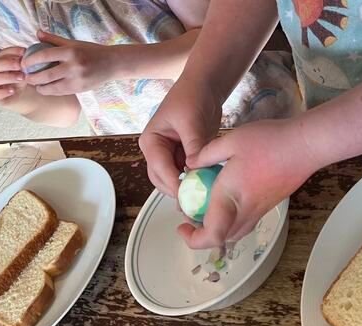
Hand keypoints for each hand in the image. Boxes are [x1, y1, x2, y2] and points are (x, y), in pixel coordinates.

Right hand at [0, 47, 29, 108]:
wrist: (32, 99)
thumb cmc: (28, 81)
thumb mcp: (29, 68)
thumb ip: (27, 60)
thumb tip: (31, 50)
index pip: (1, 54)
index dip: (11, 51)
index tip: (24, 51)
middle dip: (8, 63)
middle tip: (21, 65)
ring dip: (7, 76)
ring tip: (22, 77)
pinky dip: (3, 92)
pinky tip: (13, 90)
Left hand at [21, 30, 116, 94]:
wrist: (112, 63)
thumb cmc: (91, 51)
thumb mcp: (73, 43)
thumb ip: (54, 40)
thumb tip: (37, 34)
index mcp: (71, 52)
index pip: (44, 56)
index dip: (31, 61)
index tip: (23, 64)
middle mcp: (74, 66)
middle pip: (46, 75)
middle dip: (33, 78)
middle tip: (25, 77)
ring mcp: (78, 79)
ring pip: (53, 87)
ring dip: (41, 87)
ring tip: (36, 85)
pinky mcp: (81, 89)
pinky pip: (62, 92)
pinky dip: (52, 91)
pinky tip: (47, 89)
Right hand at [138, 77, 222, 196]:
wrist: (205, 86)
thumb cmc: (192, 96)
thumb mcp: (191, 121)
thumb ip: (193, 146)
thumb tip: (195, 171)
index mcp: (151, 141)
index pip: (159, 168)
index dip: (173, 184)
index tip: (188, 196)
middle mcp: (158, 151)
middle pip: (163, 180)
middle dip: (178, 192)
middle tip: (196, 204)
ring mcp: (171, 156)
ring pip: (176, 181)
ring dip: (188, 189)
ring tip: (203, 199)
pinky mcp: (186, 157)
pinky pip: (189, 175)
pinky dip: (197, 182)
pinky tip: (210, 188)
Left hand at [178, 119, 320, 248]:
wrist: (306, 147)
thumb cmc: (270, 141)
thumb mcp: (231, 141)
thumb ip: (206, 154)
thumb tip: (189, 164)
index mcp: (230, 197)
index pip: (211, 235)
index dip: (193, 238)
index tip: (182, 225)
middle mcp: (245, 210)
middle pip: (221, 238)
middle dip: (201, 233)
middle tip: (191, 212)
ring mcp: (259, 211)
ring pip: (235, 233)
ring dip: (217, 228)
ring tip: (207, 207)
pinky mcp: (268, 206)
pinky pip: (246, 223)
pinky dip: (231, 220)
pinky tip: (228, 198)